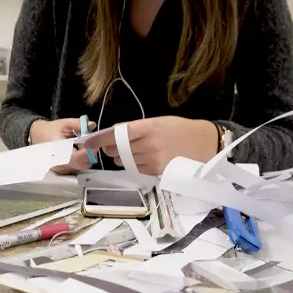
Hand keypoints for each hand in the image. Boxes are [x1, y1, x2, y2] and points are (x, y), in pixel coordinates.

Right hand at [30, 118, 95, 175]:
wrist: (37, 136)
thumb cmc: (50, 130)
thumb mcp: (64, 124)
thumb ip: (79, 124)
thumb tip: (92, 125)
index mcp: (58, 151)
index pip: (78, 157)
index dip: (89, 150)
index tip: (93, 142)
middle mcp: (59, 163)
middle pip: (83, 163)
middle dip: (89, 153)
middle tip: (88, 142)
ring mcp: (61, 169)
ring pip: (81, 166)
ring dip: (85, 156)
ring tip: (80, 145)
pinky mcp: (62, 171)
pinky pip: (77, 167)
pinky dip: (80, 159)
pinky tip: (75, 151)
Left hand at [82, 116, 217, 175]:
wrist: (205, 143)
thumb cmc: (181, 129)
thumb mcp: (157, 122)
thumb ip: (135, 128)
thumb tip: (114, 133)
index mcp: (146, 127)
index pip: (114, 134)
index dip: (97, 139)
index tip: (87, 142)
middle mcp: (147, 143)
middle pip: (115, 150)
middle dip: (111, 149)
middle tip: (114, 146)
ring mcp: (152, 159)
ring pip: (124, 161)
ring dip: (123, 158)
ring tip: (135, 151)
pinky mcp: (157, 171)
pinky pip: (136, 169)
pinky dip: (135, 165)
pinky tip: (146, 158)